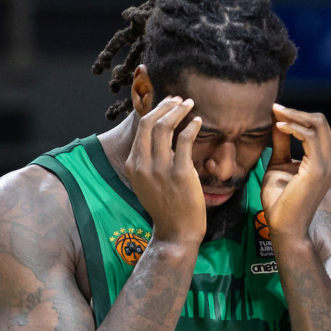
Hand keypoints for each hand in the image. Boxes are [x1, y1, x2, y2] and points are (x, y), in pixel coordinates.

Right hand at [125, 96, 205, 245]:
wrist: (176, 231)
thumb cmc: (165, 206)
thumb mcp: (146, 182)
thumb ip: (148, 160)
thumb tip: (157, 136)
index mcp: (133, 164)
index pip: (141, 129)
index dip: (156, 111)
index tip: (168, 105)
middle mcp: (143, 164)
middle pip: (151, 122)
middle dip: (166, 105)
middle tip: (179, 100)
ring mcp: (161, 168)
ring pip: (166, 127)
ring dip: (179, 111)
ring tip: (189, 105)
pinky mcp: (180, 173)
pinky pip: (185, 140)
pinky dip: (192, 126)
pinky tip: (198, 121)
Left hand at [261, 104, 330, 243]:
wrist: (284, 226)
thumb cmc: (280, 201)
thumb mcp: (278, 164)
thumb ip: (282, 143)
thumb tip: (278, 121)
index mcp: (326, 160)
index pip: (318, 127)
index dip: (297, 115)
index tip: (276, 110)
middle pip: (320, 121)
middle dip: (296, 112)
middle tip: (275, 108)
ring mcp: (328, 164)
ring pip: (318, 125)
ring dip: (294, 116)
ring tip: (275, 114)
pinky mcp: (318, 169)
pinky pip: (309, 137)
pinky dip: (293, 128)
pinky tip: (279, 127)